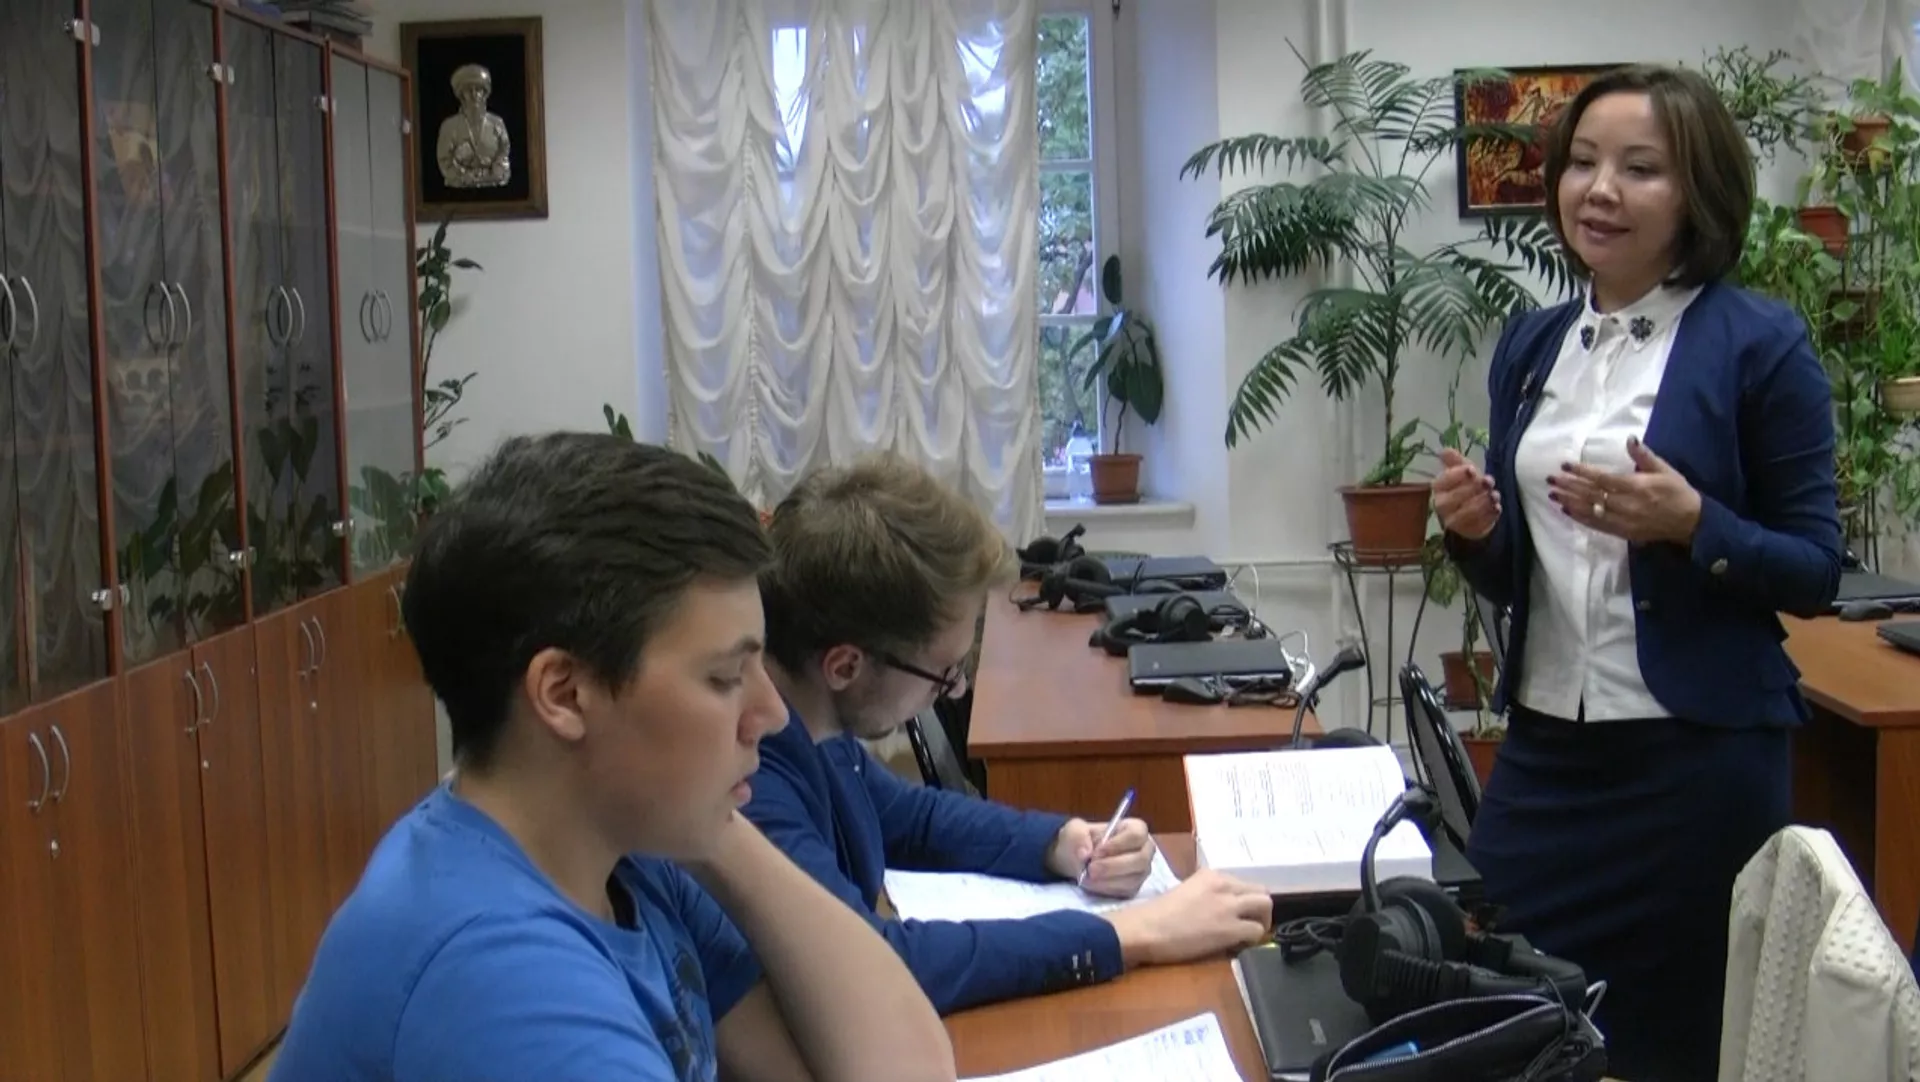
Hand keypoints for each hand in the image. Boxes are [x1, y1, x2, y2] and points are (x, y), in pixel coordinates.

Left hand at [1047, 817, 1155, 896]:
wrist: (1077, 860)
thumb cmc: (1081, 840)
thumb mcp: (1074, 831)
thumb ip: (1078, 837)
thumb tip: (1085, 853)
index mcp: (1135, 828)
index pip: (1137, 835)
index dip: (1118, 844)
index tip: (1097, 852)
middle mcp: (1144, 850)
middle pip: (1140, 860)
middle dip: (1112, 866)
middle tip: (1090, 869)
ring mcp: (1141, 871)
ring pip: (1133, 879)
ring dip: (1107, 880)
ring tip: (1087, 877)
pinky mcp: (1133, 888)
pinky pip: (1125, 892)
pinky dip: (1106, 889)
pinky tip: (1092, 884)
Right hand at [1105, 869, 1271, 966]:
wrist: (1146, 929)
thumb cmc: (1158, 914)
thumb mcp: (1185, 891)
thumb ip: (1206, 894)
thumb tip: (1217, 908)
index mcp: (1211, 874)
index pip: (1242, 883)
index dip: (1243, 900)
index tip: (1237, 913)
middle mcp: (1224, 885)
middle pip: (1260, 891)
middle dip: (1259, 909)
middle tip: (1249, 923)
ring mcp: (1229, 906)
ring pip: (1265, 906)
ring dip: (1261, 921)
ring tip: (1248, 934)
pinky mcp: (1230, 928)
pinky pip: (1257, 931)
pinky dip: (1252, 940)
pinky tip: (1238, 945)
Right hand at [1432, 447, 1501, 540]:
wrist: (1475, 512)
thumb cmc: (1468, 487)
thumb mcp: (1464, 471)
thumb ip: (1456, 461)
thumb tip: (1445, 450)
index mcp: (1439, 487)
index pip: (1443, 481)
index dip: (1457, 475)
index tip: (1472, 470)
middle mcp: (1442, 505)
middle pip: (1455, 498)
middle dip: (1474, 489)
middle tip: (1488, 482)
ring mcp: (1453, 521)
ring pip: (1467, 513)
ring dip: (1483, 503)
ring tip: (1495, 496)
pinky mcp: (1467, 532)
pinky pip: (1478, 525)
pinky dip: (1489, 516)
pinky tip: (1496, 508)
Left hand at [1549, 436, 1701, 545]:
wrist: (1690, 522)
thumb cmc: (1677, 492)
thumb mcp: (1664, 469)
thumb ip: (1644, 456)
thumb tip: (1629, 438)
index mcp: (1635, 487)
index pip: (1602, 479)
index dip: (1581, 472)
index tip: (1565, 465)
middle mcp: (1625, 505)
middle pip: (1591, 495)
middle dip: (1568, 486)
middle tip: (1550, 479)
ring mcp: (1622, 521)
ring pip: (1590, 511)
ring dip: (1569, 502)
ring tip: (1552, 494)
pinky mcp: (1622, 532)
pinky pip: (1596, 525)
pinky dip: (1580, 518)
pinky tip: (1567, 511)